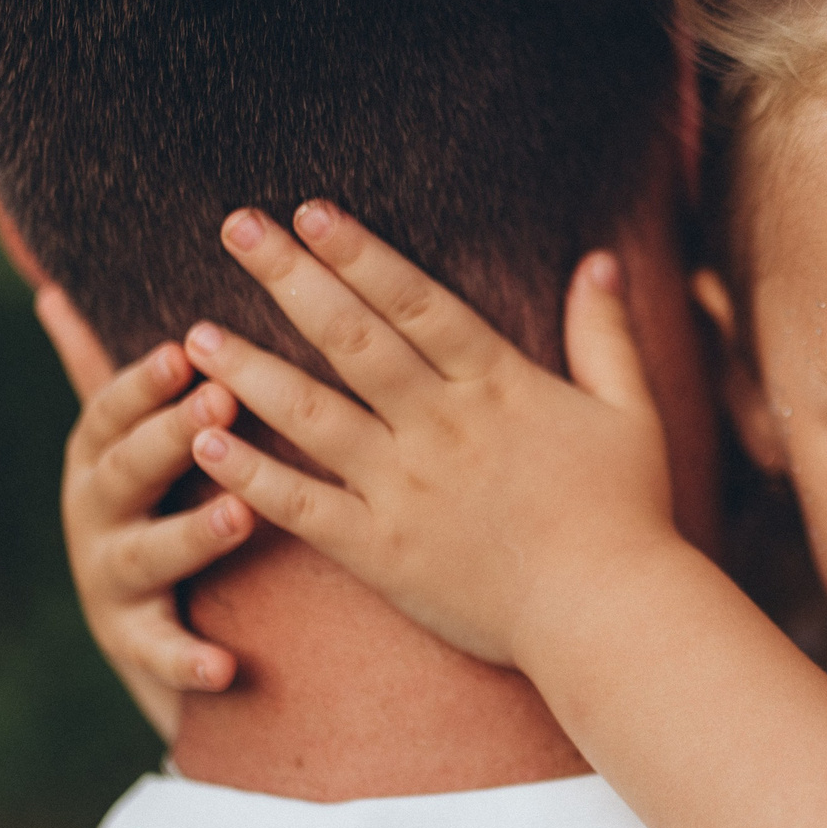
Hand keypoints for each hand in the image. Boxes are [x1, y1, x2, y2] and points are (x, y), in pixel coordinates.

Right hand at [37, 287, 254, 740]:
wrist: (146, 629)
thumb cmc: (150, 504)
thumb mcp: (123, 442)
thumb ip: (97, 374)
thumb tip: (50, 290)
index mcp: (98, 458)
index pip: (110, 412)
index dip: (142, 384)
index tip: (185, 349)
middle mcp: (93, 516)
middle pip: (125, 472)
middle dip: (169, 438)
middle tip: (222, 403)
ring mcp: (108, 582)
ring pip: (145, 555)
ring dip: (192, 534)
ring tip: (242, 515)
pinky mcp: (134, 645)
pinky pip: (160, 654)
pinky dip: (188, 660)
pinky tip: (225, 665)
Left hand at [178, 201, 677, 673]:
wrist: (607, 615)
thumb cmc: (629, 515)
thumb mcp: (631, 412)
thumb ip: (607, 334)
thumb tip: (602, 259)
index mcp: (497, 386)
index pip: (416, 302)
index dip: (360, 252)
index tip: (311, 212)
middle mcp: (440, 426)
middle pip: (351, 337)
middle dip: (290, 277)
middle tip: (236, 227)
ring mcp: (404, 488)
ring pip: (312, 414)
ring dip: (250, 368)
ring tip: (195, 332)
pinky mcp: (380, 552)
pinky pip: (302, 507)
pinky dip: (249, 476)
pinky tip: (204, 442)